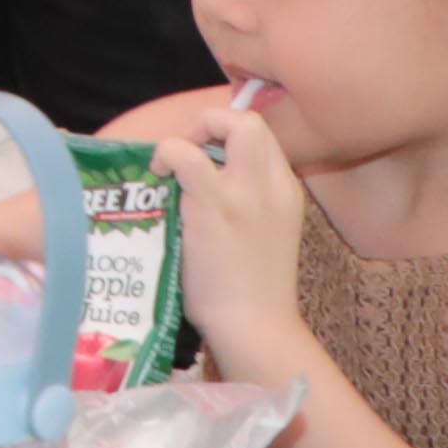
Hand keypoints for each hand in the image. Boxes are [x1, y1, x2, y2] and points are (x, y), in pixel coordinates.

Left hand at [151, 99, 311, 357]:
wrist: (255, 326)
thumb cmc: (253, 292)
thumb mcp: (267, 234)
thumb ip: (249, 201)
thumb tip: (203, 180)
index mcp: (287, 191)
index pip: (264, 138)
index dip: (230, 135)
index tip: (206, 156)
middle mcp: (273, 184)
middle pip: (252, 120)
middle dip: (214, 121)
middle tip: (190, 151)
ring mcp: (246, 191)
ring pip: (232, 121)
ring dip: (193, 131)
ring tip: (172, 164)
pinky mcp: (215, 204)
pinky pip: (184, 153)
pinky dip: (167, 154)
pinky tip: (159, 175)